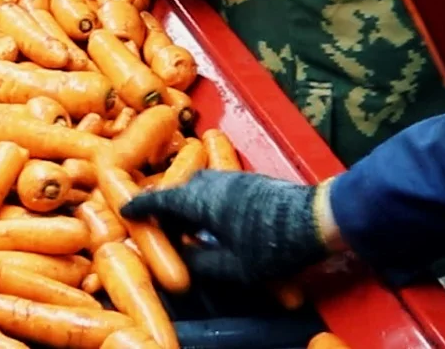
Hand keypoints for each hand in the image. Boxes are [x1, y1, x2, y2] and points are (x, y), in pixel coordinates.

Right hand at [119, 170, 330, 283]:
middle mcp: (211, 181)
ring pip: (198, 187)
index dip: (140, 207)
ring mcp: (232, 178)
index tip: (125, 211)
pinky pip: (215, 188)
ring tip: (188, 228)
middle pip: (178, 190)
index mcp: (199, 199)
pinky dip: (205, 202)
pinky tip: (216, 221)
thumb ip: (201, 263)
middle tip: (160, 227)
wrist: (319, 218)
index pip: (159, 200)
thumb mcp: (233, 267)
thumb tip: (182, 260)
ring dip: (187, 204)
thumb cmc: (272, 244)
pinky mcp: (249, 181)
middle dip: (165, 207)